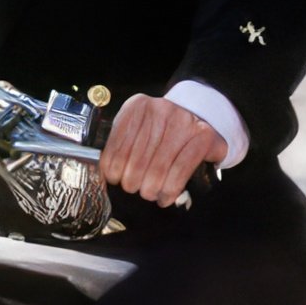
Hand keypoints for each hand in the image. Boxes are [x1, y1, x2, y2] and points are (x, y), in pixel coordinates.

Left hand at [100, 94, 227, 206]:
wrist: (201, 115)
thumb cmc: (164, 129)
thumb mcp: (138, 128)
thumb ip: (120, 147)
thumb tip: (103, 176)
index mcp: (137, 107)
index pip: (116, 147)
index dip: (113, 171)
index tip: (116, 180)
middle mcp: (160, 110)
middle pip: (137, 161)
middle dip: (133, 184)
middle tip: (136, 189)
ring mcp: (183, 121)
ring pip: (158, 169)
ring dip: (151, 190)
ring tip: (151, 194)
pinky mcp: (202, 136)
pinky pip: (180, 171)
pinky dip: (170, 189)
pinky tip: (166, 197)